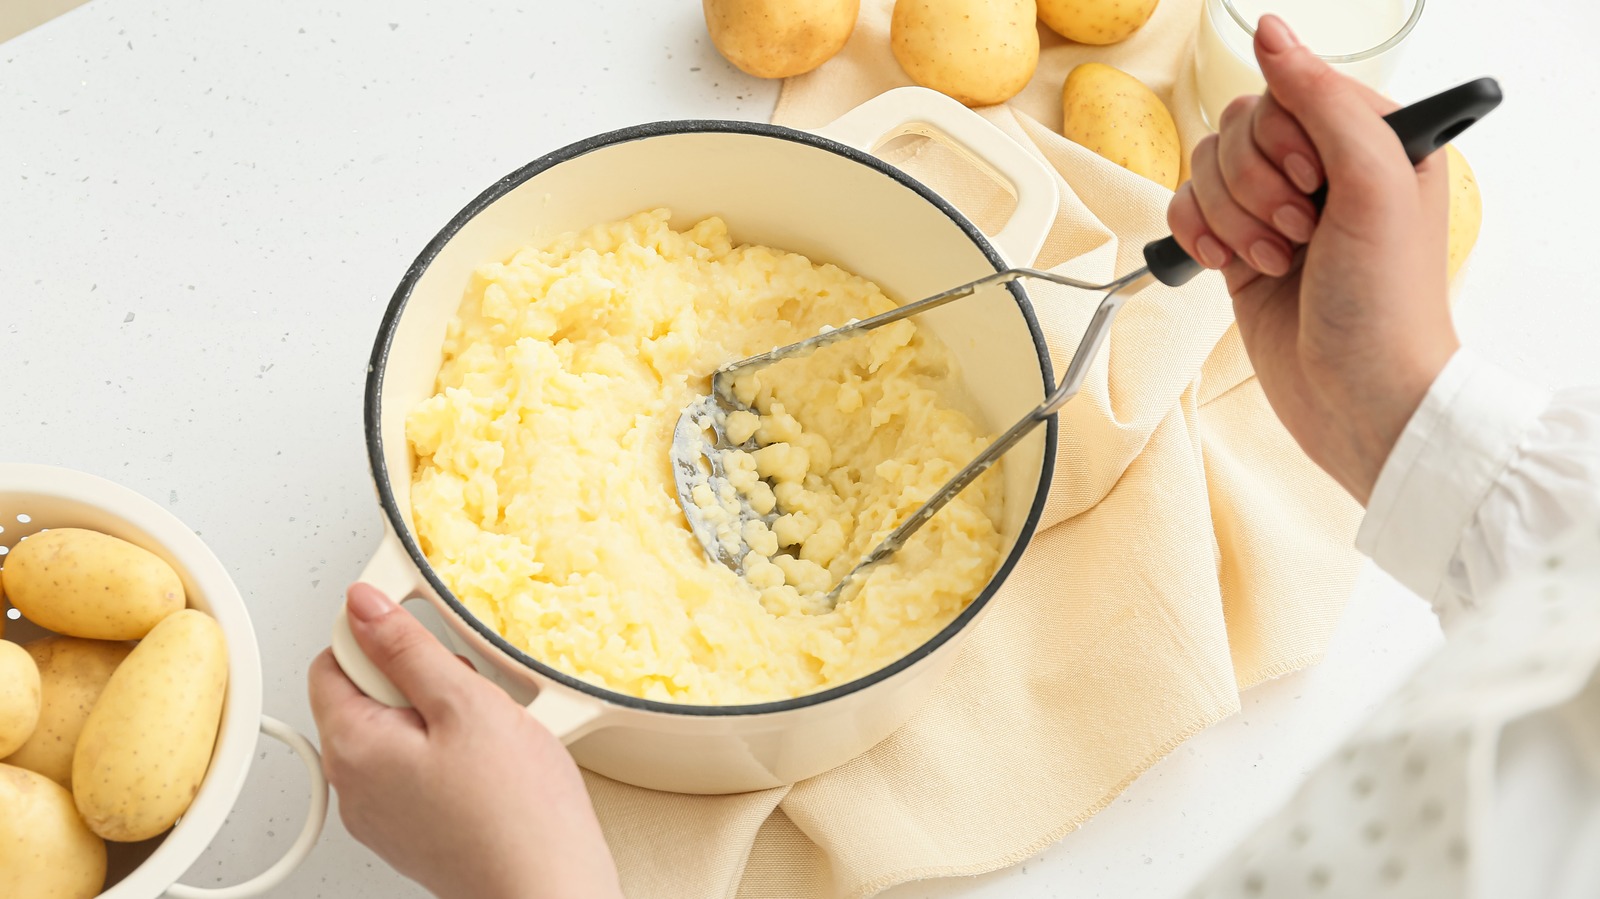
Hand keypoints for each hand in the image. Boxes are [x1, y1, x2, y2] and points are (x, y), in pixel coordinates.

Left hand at [308, 584, 622, 898]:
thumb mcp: (466, 704)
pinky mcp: (411, 830)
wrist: (546, 887)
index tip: (423, 639)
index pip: (331, 659)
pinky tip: (488, 764)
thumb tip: (365, 605)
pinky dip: (448, 753)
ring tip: (486, 735)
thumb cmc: (515, 813)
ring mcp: (382, 813)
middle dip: (417, 679)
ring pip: (396, 730)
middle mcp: (354, 785)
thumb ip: (408, 648)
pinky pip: (415, 768)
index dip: (379, 637)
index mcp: (353, 746)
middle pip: (365, 695)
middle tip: (468, 697)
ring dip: (439, 716)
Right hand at [1168, 15, 1458, 503]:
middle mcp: (1321, 169)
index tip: (1313, 186)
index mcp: (1371, 139)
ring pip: (1206, 168)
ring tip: (1274, 262)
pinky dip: (1195, 236)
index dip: (1282, 139)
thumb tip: (1270, 32)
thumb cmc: (1387, 305)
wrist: (1360, 401)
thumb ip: (1322, 101)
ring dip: (1230, 219)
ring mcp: (1276, 209)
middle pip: (1237, 127)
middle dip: (1253, 187)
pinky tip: (1226, 267)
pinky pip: (1184, 209)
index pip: (1289, 91)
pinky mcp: (1238, 248)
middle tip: (1297, 235)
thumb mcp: (1374, 185)